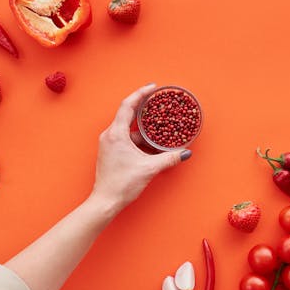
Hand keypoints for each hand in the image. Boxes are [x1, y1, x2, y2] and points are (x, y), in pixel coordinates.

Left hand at [91, 84, 191, 211]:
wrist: (105, 201)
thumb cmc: (122, 184)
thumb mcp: (149, 169)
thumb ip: (168, 158)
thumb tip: (184, 153)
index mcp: (116, 134)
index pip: (128, 106)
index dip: (141, 94)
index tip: (152, 88)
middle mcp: (110, 135)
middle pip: (128, 115)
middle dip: (144, 109)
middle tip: (158, 103)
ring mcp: (109, 144)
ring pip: (129, 129)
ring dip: (144, 129)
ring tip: (159, 127)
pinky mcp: (111, 152)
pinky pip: (126, 139)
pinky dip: (139, 139)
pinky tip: (151, 145)